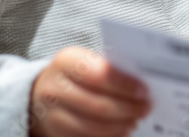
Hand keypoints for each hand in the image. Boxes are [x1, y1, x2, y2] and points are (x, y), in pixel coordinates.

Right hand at [29, 46, 149, 136]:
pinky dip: (109, 136)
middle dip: (128, 109)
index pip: (100, 75)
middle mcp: (55, 89)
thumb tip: (140, 84)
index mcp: (66, 62)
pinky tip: (121, 130)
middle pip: (98, 105)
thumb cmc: (75, 73)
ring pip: (93, 127)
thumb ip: (109, 68)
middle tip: (146, 108)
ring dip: (120, 125)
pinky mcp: (55, 133)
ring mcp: (52, 114)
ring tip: (135, 120)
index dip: (125, 86)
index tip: (145, 91)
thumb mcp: (86, 60)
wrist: (42, 91)